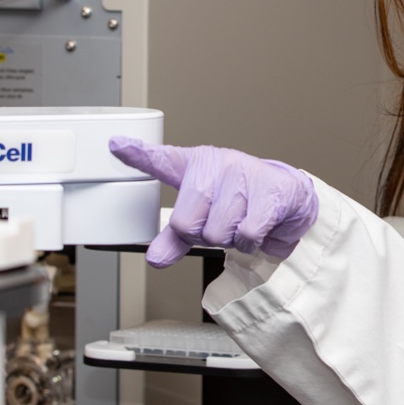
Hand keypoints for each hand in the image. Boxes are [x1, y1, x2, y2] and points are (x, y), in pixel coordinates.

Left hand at [108, 137, 318, 266]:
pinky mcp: (268, 191)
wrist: (288, 197)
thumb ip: (175, 239)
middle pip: (185, 223)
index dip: (138, 154)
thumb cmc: (241, 201)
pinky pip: (246, 234)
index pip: (162, 160)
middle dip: (201, 235)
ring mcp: (242, 174)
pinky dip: (252, 243)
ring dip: (230, 240)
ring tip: (242, 222)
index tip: (115, 145)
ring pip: (217, 232)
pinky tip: (260, 226)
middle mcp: (215, 165)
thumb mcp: (204, 215)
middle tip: (219, 224)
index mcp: (195, 167)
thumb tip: (154, 259)